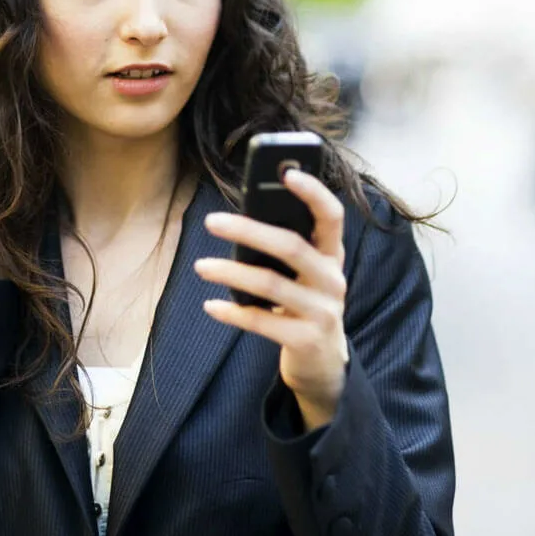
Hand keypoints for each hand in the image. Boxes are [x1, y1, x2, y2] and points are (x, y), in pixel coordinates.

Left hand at [196, 170, 348, 430]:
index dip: (313, 192)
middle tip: (212, 221)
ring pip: (271, 284)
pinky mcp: (306, 340)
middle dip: (249, 230)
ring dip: (230, 273)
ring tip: (200, 266)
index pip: (332, 216)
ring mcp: (322, 311)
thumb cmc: (305, 304)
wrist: (324, 363)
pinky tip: (211, 306)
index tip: (287, 172)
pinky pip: (262, 322)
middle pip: (291, 246)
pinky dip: (233, 313)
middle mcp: (333, 280)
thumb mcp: (306, 274)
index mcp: (333, 256)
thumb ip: (287, 248)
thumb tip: (242, 217)